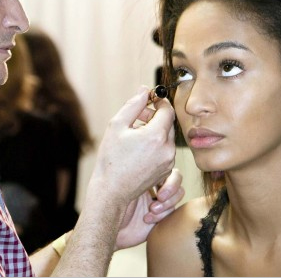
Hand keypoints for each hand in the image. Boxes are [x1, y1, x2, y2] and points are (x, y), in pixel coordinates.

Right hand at [88, 86, 175, 204]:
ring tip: (136, 135)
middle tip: (138, 118)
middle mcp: (167, 149)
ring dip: (155, 131)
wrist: (112, 191)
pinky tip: (139, 149)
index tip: (149, 100)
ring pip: (167, 137)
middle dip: (155, 117)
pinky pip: (165, 150)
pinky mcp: (166, 171)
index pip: (167, 110)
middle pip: (168, 123)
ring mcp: (168, 162)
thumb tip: (144, 90)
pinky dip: (156, 145)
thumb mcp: (116, 126)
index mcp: (156, 136)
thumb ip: (133, 105)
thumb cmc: (111, 159)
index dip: (159, 102)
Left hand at [115, 168, 184, 249]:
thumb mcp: (118, 182)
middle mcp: (154, 184)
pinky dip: (162, 215)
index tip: (155, 183)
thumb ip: (132, 169)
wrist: (108, 227)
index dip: (165, 172)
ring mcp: (160, 200)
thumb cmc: (107, 203)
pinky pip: (173, 211)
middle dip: (171, 188)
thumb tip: (140, 154)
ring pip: (179, 193)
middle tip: (159, 197)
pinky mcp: (163, 215)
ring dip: (167, 203)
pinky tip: (147, 219)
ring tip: (151, 210)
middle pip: (176, 177)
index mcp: (145, 173)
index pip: (164, 164)